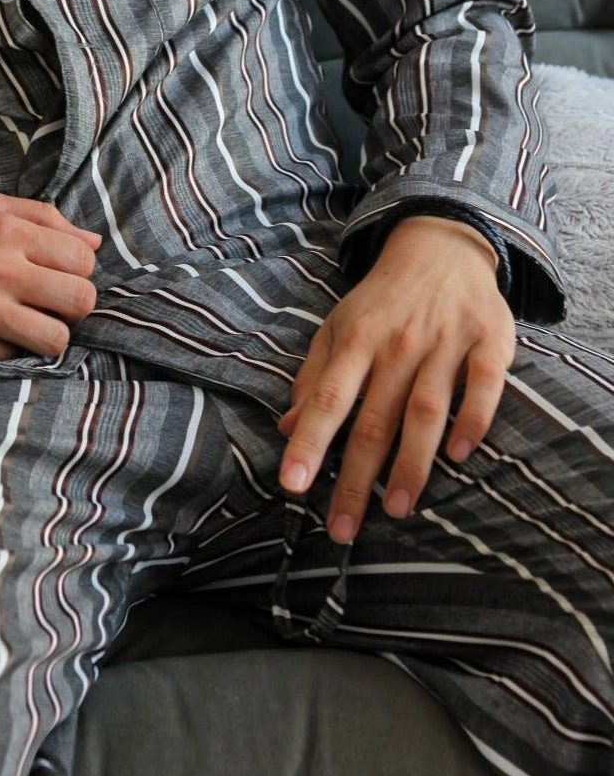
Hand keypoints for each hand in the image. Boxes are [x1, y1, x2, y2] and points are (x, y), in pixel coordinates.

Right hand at [0, 188, 101, 358]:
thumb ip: (41, 216)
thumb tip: (92, 242)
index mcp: (6, 229)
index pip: (84, 260)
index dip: (77, 272)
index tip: (56, 277)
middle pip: (81, 300)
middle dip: (72, 306)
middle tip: (48, 305)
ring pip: (57, 338)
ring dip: (48, 336)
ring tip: (27, 326)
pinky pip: (16, 358)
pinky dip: (11, 351)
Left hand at [276, 214, 515, 542]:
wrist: (440, 247)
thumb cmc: (381, 301)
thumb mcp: (337, 329)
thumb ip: (314, 378)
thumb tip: (287, 428)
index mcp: (356, 341)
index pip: (327, 399)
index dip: (310, 443)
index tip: (292, 485)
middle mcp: (398, 344)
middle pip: (374, 419)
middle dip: (356, 478)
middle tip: (342, 528)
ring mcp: (445, 342)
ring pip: (425, 410)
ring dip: (411, 462)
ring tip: (395, 507)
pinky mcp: (488, 341)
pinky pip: (482, 385)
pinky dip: (473, 419)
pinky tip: (461, 456)